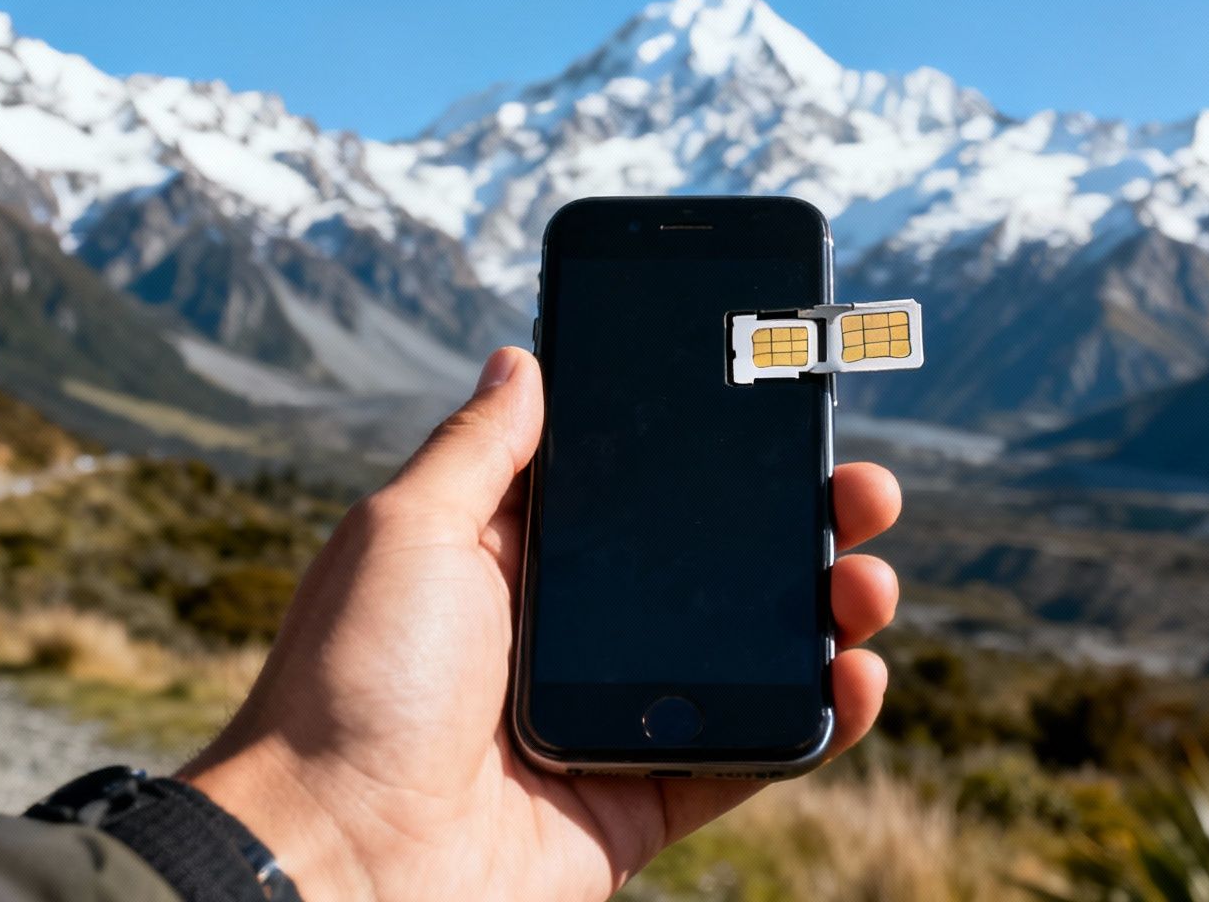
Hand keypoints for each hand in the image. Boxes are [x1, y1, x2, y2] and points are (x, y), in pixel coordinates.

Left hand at [181, 346, 900, 900]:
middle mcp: (571, 633)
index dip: (712, 448)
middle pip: (715, 564)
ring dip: (828, 610)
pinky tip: (859, 677)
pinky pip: (754, 755)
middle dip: (799, 519)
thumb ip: (479, 450)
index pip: (638, 488)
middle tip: (860, 487)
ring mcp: (616, 716)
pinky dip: (821, 721)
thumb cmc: (349, 685)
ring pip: (753, 653)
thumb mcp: (405, 533)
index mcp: (514, 560)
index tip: (782, 401)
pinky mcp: (643, 798)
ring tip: (867, 578)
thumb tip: (521, 357)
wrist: (340, 859)